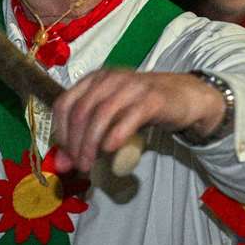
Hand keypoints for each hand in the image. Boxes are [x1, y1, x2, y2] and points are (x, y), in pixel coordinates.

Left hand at [50, 71, 224, 173]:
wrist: (183, 97)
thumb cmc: (141, 108)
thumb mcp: (110, 120)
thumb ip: (84, 139)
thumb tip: (61, 165)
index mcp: (94, 79)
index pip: (65, 103)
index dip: (61, 132)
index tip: (66, 155)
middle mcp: (110, 78)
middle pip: (81, 111)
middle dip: (75, 143)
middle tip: (79, 165)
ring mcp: (131, 86)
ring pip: (101, 114)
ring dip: (90, 143)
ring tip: (89, 164)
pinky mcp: (152, 99)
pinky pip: (129, 117)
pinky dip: (115, 135)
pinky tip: (110, 149)